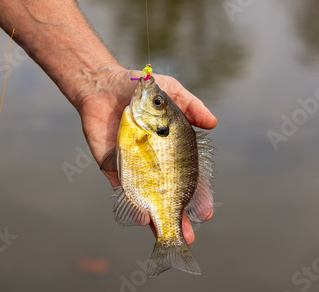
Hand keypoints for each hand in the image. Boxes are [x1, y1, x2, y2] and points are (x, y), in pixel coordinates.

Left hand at [77, 67, 216, 244]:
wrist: (104, 85)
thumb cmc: (141, 89)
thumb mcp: (172, 93)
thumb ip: (192, 107)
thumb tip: (214, 124)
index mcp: (169, 150)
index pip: (186, 180)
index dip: (196, 196)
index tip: (205, 211)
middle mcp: (152, 163)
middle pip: (166, 195)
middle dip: (177, 215)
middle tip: (189, 233)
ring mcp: (132, 167)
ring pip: (145, 198)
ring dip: (155, 219)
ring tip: (168, 234)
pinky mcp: (110, 166)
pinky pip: (121, 188)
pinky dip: (130, 203)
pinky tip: (142, 217)